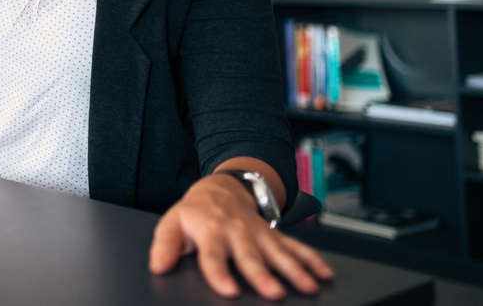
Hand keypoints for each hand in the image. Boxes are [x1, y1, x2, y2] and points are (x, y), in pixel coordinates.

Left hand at [150, 174, 333, 299]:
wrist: (221, 188)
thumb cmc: (195, 211)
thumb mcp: (172, 223)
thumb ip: (165, 245)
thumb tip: (158, 266)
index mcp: (209, 230)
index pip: (212, 255)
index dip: (219, 273)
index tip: (228, 289)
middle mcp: (236, 232)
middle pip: (250, 256)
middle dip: (263, 275)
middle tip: (273, 293)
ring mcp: (259, 233)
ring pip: (278, 252)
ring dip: (294, 269)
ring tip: (307, 286)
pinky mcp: (274, 235)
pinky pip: (295, 246)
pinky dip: (312, 259)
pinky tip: (324, 274)